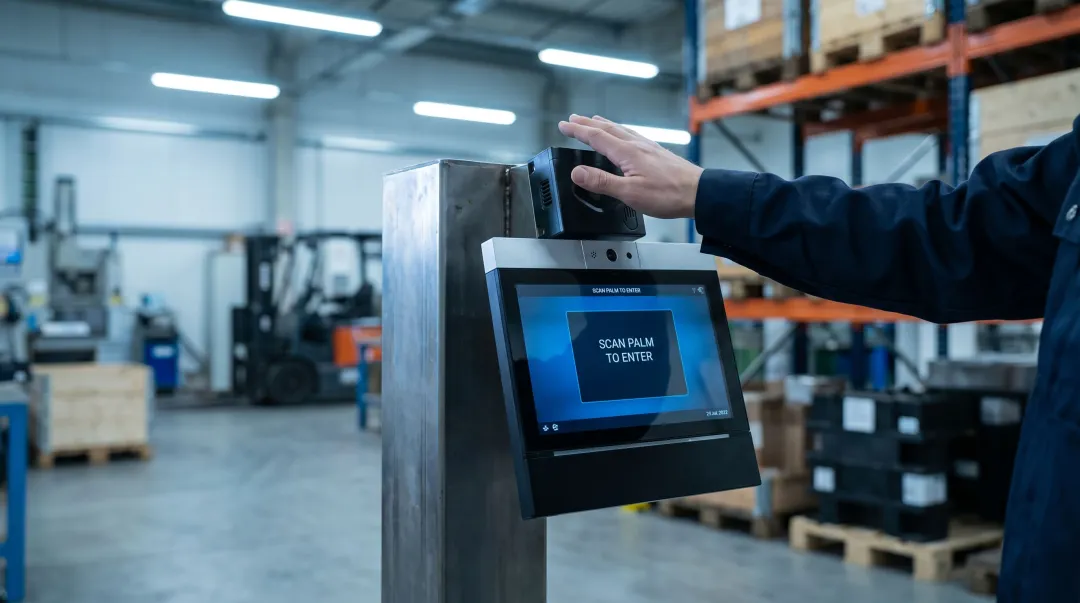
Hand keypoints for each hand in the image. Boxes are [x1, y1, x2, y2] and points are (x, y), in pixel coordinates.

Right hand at [557, 115, 702, 218]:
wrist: (699, 192)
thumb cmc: (669, 194)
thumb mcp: (630, 193)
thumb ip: (602, 182)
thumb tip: (577, 173)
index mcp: (627, 152)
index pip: (596, 137)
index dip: (578, 130)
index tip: (564, 125)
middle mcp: (637, 145)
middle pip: (607, 129)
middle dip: (588, 123)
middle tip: (573, 118)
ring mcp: (649, 147)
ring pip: (621, 130)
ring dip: (604, 125)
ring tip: (595, 121)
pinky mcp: (657, 153)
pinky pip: (633, 136)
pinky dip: (620, 131)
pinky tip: (626, 136)